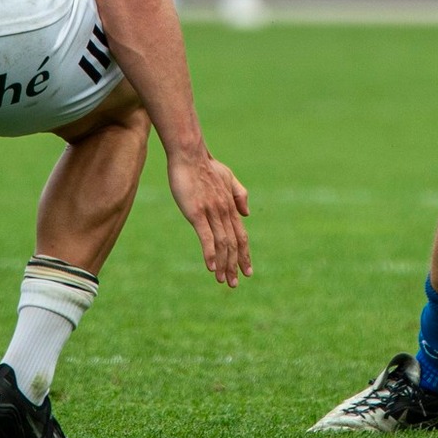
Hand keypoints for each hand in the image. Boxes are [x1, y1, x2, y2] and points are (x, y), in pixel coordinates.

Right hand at [167, 150, 251, 286]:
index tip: (248, 271)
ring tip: (223, 280)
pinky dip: (211, 253)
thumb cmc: (206, 165)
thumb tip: (246, 213)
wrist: (190, 153)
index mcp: (231, 206)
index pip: (241, 235)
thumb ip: (239, 194)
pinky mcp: (197, 212)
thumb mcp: (228, 177)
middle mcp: (225, 211)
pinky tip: (211, 267)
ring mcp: (212, 212)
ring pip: (222, 243)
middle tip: (235, 283)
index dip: (245, 254)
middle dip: (235, 265)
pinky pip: (206, 236)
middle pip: (234, 244)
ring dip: (224, 264)